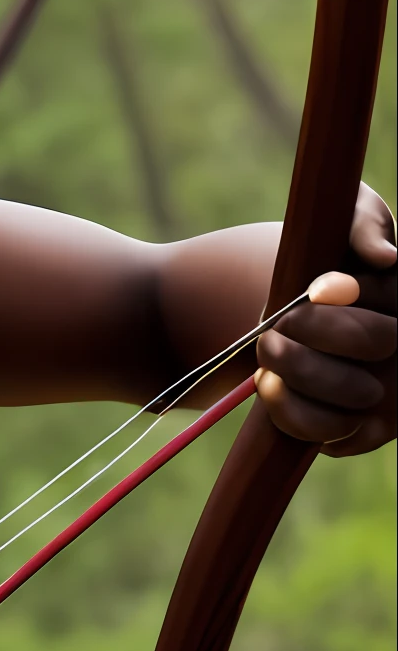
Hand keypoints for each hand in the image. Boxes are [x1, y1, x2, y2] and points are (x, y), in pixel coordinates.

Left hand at [256, 185, 395, 454]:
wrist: (283, 301)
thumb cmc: (323, 251)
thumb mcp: (343, 215)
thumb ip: (363, 221)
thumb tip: (385, 256)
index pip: (389, 295)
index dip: (347, 294)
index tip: (314, 287)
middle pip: (374, 340)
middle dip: (317, 327)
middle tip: (278, 320)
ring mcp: (385, 392)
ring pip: (353, 395)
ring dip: (300, 372)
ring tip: (266, 352)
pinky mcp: (357, 429)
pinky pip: (331, 435)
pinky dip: (293, 415)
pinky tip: (270, 387)